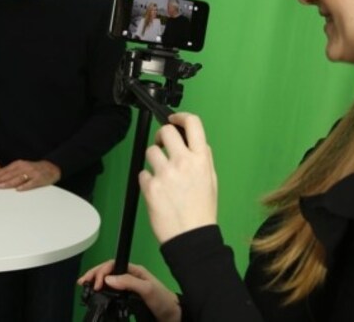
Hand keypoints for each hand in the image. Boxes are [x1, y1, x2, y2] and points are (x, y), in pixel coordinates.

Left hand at [0, 159, 60, 190]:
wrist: (51, 168)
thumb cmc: (33, 169)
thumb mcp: (21, 167)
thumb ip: (11, 172)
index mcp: (18, 164)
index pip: (5, 170)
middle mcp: (24, 167)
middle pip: (9, 174)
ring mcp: (32, 173)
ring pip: (18, 178)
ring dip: (8, 182)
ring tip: (0, 186)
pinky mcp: (39, 179)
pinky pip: (31, 183)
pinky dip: (25, 186)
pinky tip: (18, 189)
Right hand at [78, 260, 180, 321]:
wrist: (172, 316)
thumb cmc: (163, 301)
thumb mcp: (147, 289)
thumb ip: (129, 282)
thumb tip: (109, 279)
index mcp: (134, 270)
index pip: (112, 265)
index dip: (102, 272)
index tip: (96, 283)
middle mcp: (129, 276)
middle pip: (108, 270)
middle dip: (94, 274)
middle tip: (83, 282)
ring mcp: (128, 287)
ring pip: (108, 279)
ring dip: (96, 281)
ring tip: (86, 286)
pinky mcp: (127, 297)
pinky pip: (111, 291)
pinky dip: (101, 290)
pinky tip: (96, 293)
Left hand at [140, 112, 216, 243]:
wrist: (191, 237)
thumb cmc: (201, 211)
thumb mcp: (211, 180)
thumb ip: (203, 158)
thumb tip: (193, 141)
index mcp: (201, 159)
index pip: (193, 124)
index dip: (180, 116)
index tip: (174, 119)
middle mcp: (183, 162)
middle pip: (165, 131)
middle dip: (162, 136)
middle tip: (162, 145)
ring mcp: (165, 174)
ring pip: (151, 151)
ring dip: (153, 160)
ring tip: (161, 175)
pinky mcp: (150, 186)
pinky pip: (143, 172)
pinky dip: (147, 180)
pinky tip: (157, 191)